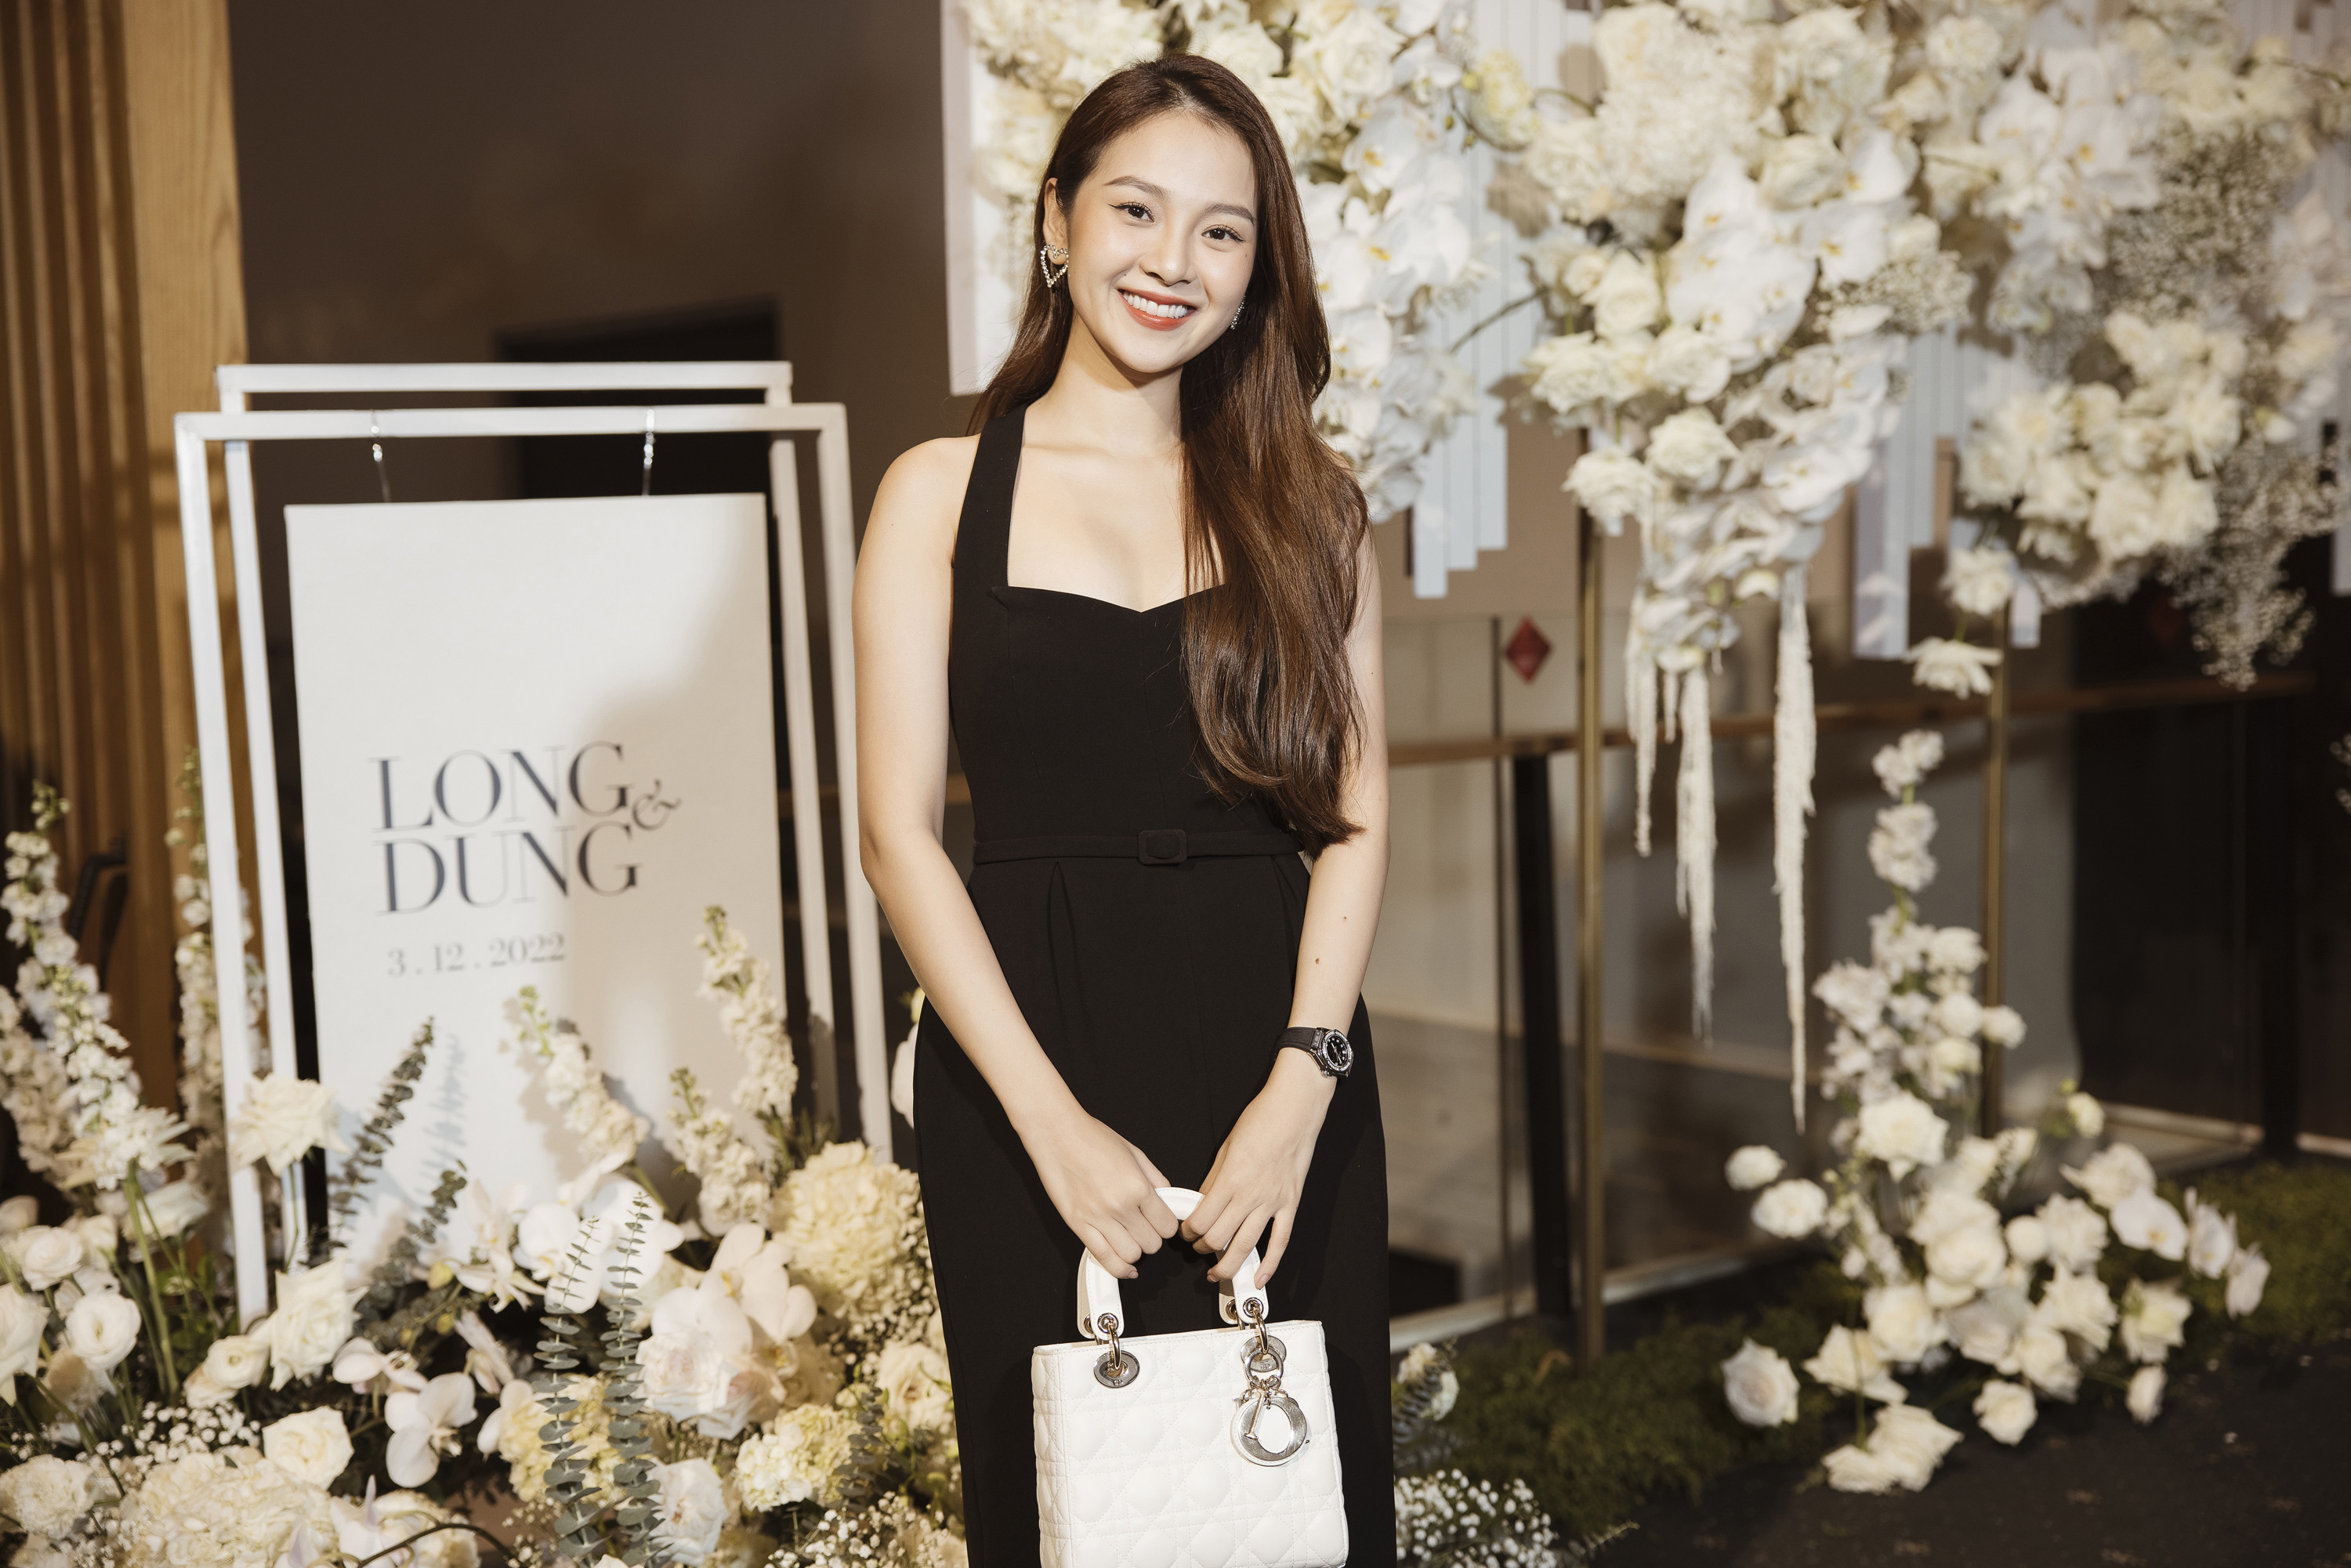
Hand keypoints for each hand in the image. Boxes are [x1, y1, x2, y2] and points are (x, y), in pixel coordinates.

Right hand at [1020, 1104, 1178, 1279]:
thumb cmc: (1091, 1137)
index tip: (1161, 1221)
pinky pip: (1103, 1258)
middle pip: (1152, 1244)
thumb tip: (1168, 1198)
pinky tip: (1125, 1267)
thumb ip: (1155, 1178)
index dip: (1167, 1225)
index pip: (1167, 1225)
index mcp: (1137, 1186)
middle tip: (1145, 1226)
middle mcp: (1119, 1205)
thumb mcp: (1134, 1152)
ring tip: (1131, 1238)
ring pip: (1131, 1255)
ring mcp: (1097, 1218)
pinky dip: (1118, 1268)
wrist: (1057, 1133)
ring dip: (1135, 1250)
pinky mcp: (1078, 1225)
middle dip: (1153, 1237)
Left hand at [1182, 1050, 1334, 1283]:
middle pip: (1218, 1239)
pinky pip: (1280, 1242)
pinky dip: (1269, 1265)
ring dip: (1227, 1266)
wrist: (1294, 1110)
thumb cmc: (1260, 1121)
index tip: (1185, 1232)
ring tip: (1216, 1273)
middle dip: (1202, 1248)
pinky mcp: (1290, 1204)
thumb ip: (1213, 1181)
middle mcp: (1250, 1195)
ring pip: (1245, 1247)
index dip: (1188, 1232)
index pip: (1201, 1220)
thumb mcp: (1225, 1149)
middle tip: (1197, 1247)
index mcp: (1230, 1179)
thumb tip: (1201, 1204)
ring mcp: (1272, 1202)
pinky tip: (1259, 1279)